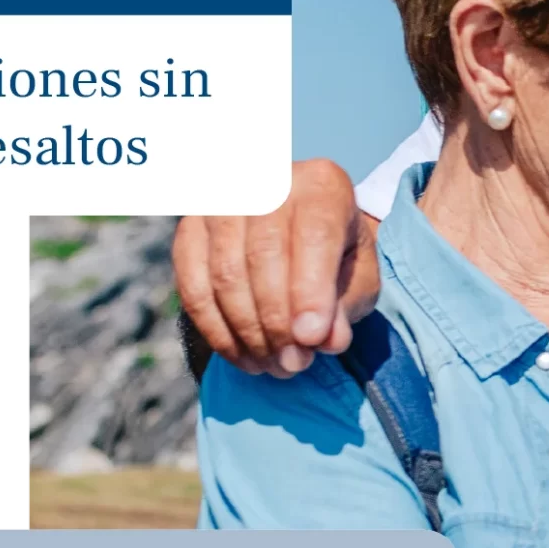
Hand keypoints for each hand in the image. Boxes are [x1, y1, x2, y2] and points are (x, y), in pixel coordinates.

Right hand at [173, 159, 380, 376]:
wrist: (301, 231)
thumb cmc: (336, 257)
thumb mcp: (359, 277)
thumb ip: (347, 305)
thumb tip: (326, 340)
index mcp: (322, 185)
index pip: (314, 235)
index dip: (310, 291)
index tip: (312, 339)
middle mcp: (267, 182)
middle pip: (263, 258)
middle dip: (277, 323)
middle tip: (294, 364)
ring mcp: (221, 203)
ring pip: (225, 276)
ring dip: (248, 333)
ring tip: (274, 365)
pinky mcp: (189, 229)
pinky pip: (194, 287)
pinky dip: (217, 331)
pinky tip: (244, 357)